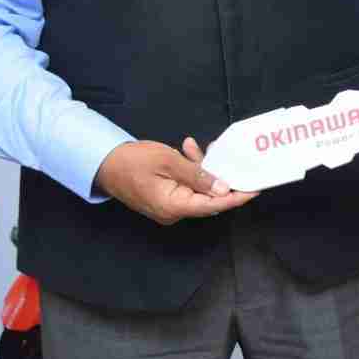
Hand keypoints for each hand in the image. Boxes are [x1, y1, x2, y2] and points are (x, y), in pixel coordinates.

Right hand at [93, 137, 256, 224]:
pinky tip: (185, 149)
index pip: (213, 205)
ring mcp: (168, 206)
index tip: (255, 189)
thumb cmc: (132, 161)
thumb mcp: (168, 162)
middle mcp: (173, 212)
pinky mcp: (164, 197)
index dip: (236, 197)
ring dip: (199, 167)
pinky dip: (188, 169)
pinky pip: (184, 185)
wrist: (103, 163)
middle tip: (225, 155)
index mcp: (174, 207)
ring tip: (191, 147)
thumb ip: (197, 175)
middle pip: (207, 197)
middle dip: (217, 175)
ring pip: (196, 188)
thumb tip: (222, 188)